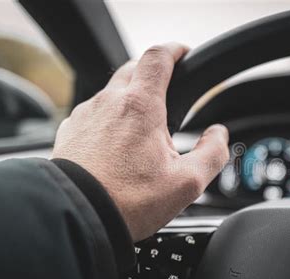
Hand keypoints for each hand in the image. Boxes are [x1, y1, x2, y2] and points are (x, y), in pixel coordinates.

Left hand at [52, 43, 229, 240]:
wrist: (79, 216)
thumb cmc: (129, 200)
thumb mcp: (188, 182)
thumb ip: (212, 153)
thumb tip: (218, 134)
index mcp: (141, 106)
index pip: (158, 56)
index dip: (174, 50)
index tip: (182, 54)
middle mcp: (109, 102)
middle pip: (133, 68)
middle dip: (152, 73)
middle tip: (167, 93)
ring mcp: (85, 115)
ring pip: (111, 91)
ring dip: (129, 98)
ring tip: (142, 127)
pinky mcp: (70, 131)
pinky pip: (93, 113)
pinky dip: (108, 118)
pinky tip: (115, 143)